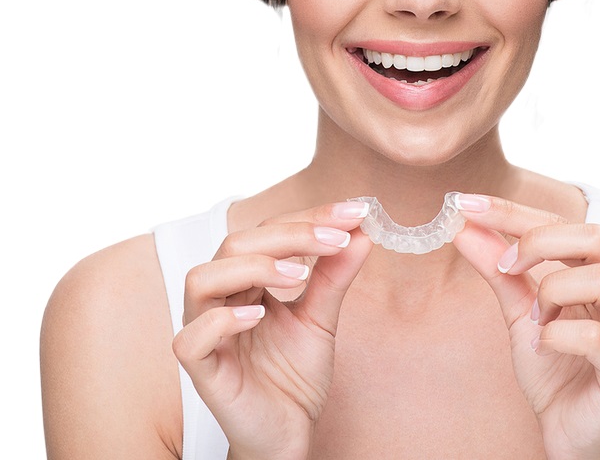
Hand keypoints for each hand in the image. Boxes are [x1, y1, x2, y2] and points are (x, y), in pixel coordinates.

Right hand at [172, 201, 372, 459]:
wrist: (289, 433)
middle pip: (236, 243)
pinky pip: (191, 339)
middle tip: (335, 240)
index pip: (270, 230)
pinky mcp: (202, 371)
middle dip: (289, 235)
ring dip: (253, 267)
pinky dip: (221, 320)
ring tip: (298, 275)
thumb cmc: (294, 374)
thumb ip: (335, 275)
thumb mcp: (322, 317)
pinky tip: (257, 315)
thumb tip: (362, 231)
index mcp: (246, 278)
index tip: (355, 212)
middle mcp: (221, 297)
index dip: (311, 217)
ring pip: (202, 279)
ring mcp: (206, 332)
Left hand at [453, 195, 599, 459]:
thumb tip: (464, 225)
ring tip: (536, 320)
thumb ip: (498, 269)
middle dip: (537, 242)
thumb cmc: (553, 368)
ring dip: (552, 294)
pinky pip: (595, 335)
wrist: (568, 434)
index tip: (468, 204)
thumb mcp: (519, 310)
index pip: (568, 224)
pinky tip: (544, 347)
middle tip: (505, 265)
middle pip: (597, 237)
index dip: (515, 212)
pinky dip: (556, 335)